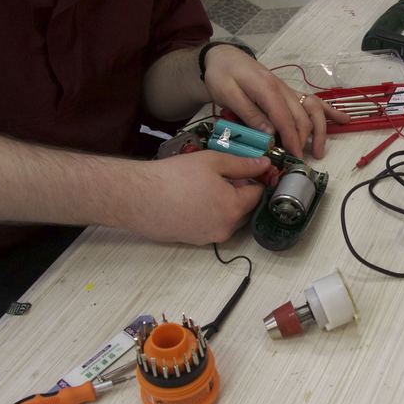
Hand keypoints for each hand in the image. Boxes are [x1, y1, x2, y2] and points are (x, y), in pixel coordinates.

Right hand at [120, 151, 270, 244]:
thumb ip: (242, 164)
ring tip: (206, 186)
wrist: (139, 198)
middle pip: (245, 209)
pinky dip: (210, 214)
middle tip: (223, 175)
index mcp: (234, 208)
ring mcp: (210, 237)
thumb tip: (264, 165)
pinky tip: (194, 200)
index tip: (248, 169)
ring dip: (225, 204)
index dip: (256, 179)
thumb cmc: (175, 176)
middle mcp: (226, 228)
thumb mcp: (212, 162)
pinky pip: (212, 226)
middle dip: (240, 193)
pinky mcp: (194, 241)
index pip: (258, 194)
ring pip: (228, 219)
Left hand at [201, 45, 349, 157]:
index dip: (292, 139)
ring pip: (312, 109)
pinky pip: (312, 100)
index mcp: (267, 89)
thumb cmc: (222, 75)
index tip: (295, 157)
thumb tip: (270, 133)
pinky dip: (329, 111)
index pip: (285, 118)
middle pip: (302, 117)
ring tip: (319, 151)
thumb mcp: (228, 94)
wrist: (224, 56)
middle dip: (304, 141)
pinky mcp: (288, 92)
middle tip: (300, 161)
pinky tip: (343, 120)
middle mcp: (283, 89)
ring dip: (320, 130)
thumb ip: (249, 112)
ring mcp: (288, 90)